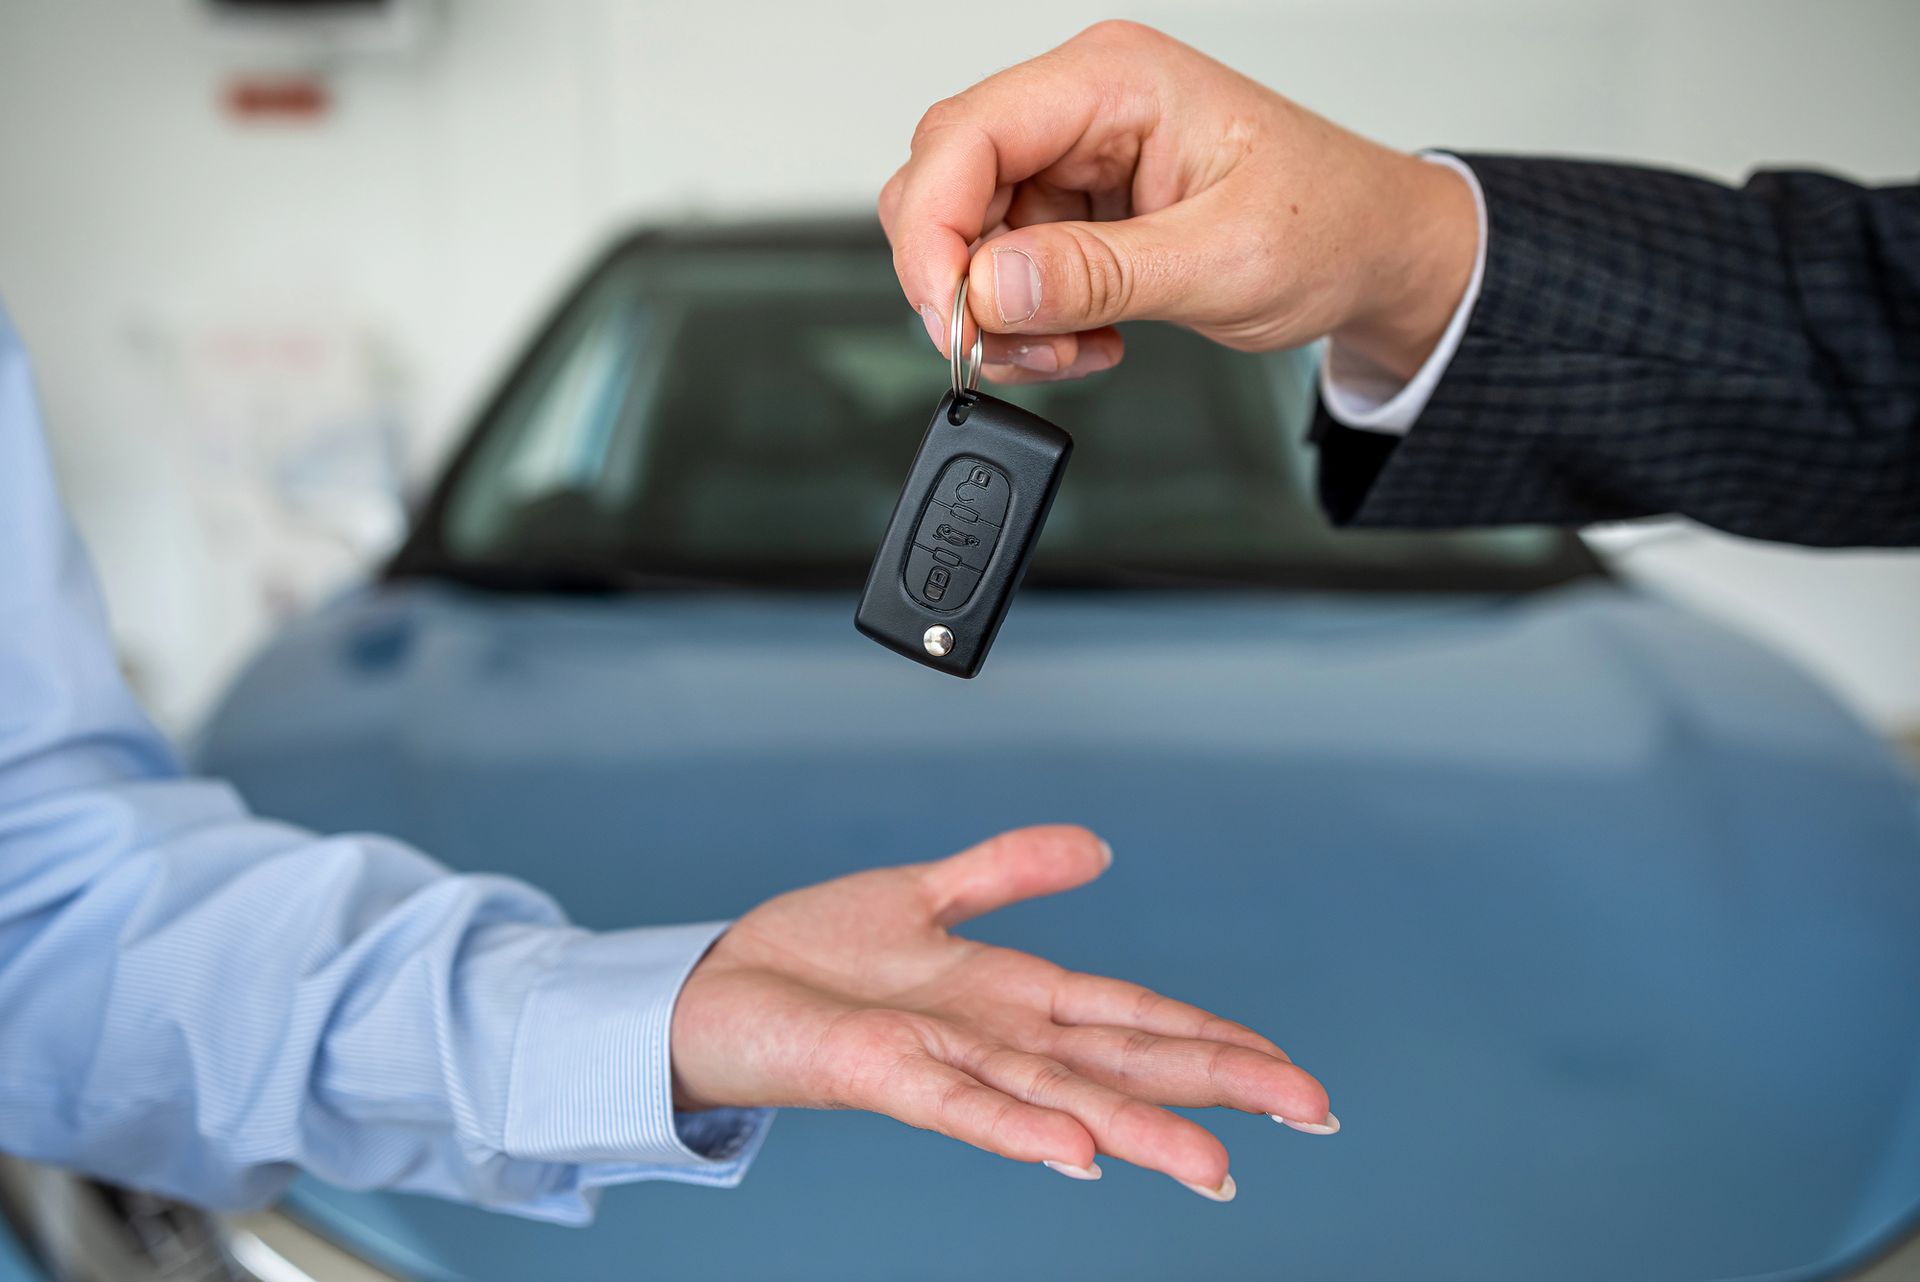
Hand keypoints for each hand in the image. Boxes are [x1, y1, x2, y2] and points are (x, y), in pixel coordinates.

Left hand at [670, 825, 1333, 1200]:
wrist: (718, 985)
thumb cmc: (815, 953)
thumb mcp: (927, 891)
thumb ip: (1011, 870)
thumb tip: (1099, 848)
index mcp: (1016, 994)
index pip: (1137, 1016)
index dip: (1215, 1040)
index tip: (1293, 1075)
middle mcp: (996, 1036)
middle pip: (1125, 1059)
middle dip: (1219, 1085)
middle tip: (1314, 1116)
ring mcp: (947, 1060)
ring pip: (1062, 1096)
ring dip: (1140, 1129)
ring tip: (1217, 1166)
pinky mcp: (886, 1071)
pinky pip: (961, 1105)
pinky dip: (1019, 1128)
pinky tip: (1078, 1154)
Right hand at [879, 20, 1476, 382]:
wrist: (1376, 253)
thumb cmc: (1331, 226)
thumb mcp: (1221, 262)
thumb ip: (1098, 277)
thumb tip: (989, 290)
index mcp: (1115, 80)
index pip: (966, 135)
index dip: (934, 231)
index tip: (949, 316)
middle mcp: (1083, 105)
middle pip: (947, 182)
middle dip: (964, 281)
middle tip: (1010, 347)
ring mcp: (1074, 155)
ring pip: (970, 235)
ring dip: (1001, 314)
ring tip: (1072, 349)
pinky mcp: (1077, 205)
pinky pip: (1008, 265)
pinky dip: (1029, 320)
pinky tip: (1084, 337)